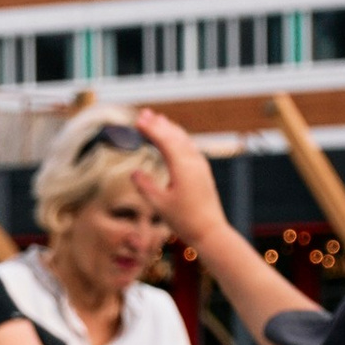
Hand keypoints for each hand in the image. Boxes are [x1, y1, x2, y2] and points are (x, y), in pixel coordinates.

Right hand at [131, 113, 222, 256]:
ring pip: (184, 140)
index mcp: (183, 167)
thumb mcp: (159, 205)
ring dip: (169, 128)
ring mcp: (200, 165)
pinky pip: (189, 147)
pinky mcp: (202, 171)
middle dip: (159, 124)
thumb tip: (133, 172)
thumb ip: (145, 186)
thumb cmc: (185, 220)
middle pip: (175, 135)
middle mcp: (194, 162)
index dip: (150, 129)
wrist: (210, 231)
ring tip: (157, 119)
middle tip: (144, 113)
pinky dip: (178, 138)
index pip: (165, 141)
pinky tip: (173, 138)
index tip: (137, 120)